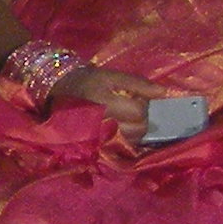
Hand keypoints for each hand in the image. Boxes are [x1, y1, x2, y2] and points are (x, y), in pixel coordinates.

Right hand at [56, 66, 189, 140]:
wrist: (59, 92)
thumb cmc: (88, 81)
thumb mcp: (112, 76)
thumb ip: (138, 84)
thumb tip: (163, 92)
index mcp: (107, 104)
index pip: (139, 112)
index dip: (142, 104)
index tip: (134, 98)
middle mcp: (103, 123)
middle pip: (138, 130)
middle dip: (140, 120)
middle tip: (130, 108)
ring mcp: (99, 137)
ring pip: (131, 140)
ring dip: (133, 130)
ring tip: (123, 118)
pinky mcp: (96, 145)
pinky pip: (119, 147)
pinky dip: (124, 139)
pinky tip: (119, 130)